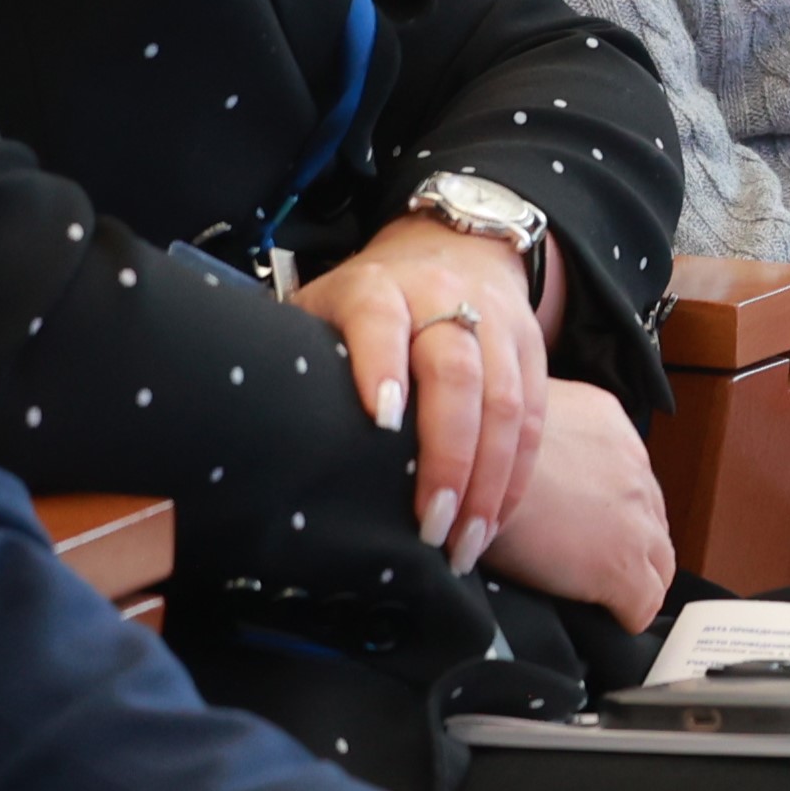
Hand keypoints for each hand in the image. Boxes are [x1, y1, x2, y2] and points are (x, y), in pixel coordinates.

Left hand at [295, 215, 549, 567]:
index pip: (381, 323)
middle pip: (457, 373)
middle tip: (428, 523)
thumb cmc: (366, 306)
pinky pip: (535, 421)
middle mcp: (444, 298)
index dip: (382, 369)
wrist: (456, 250)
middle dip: (448, 454)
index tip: (382, 423)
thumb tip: (254, 442)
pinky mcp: (534, 351)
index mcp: (377, 287)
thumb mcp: (323, 311)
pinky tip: (493, 521)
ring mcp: (498, 324)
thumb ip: (303, 359)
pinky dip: (516, 477)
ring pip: (507, 403)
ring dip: (489, 480)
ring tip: (464, 541)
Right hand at [476, 379, 674, 632]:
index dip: (608, 505)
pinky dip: (628, 613)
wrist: (469, 479)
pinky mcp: (624, 566)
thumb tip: (521, 457)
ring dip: (636, 575)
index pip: (624, 473)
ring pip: (659, 559)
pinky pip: (645, 601)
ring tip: (603, 595)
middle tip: (593, 560)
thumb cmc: (466, 449)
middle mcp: (631, 465)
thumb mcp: (507, 423)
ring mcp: (636, 518)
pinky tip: (606, 618)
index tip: (587, 522)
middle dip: (629, 539)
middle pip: (649, 515)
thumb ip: (529, 437)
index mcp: (604, 421)